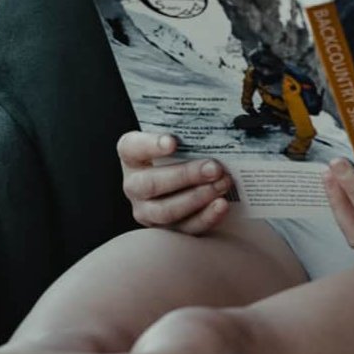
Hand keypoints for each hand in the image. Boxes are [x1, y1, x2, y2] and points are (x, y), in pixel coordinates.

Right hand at [116, 131, 233, 234]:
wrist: (192, 181)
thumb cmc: (186, 153)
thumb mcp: (183, 140)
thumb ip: (191, 133)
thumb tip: (220, 123)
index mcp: (133, 156)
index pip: (132, 147)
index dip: (150, 145)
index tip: (173, 141)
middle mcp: (135, 185)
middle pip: (151, 184)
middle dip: (186, 176)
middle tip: (214, 168)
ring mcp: (148, 210)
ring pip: (165, 211)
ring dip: (197, 198)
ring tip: (222, 184)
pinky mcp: (167, 230)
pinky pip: (184, 229)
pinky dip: (205, 218)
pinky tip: (221, 205)